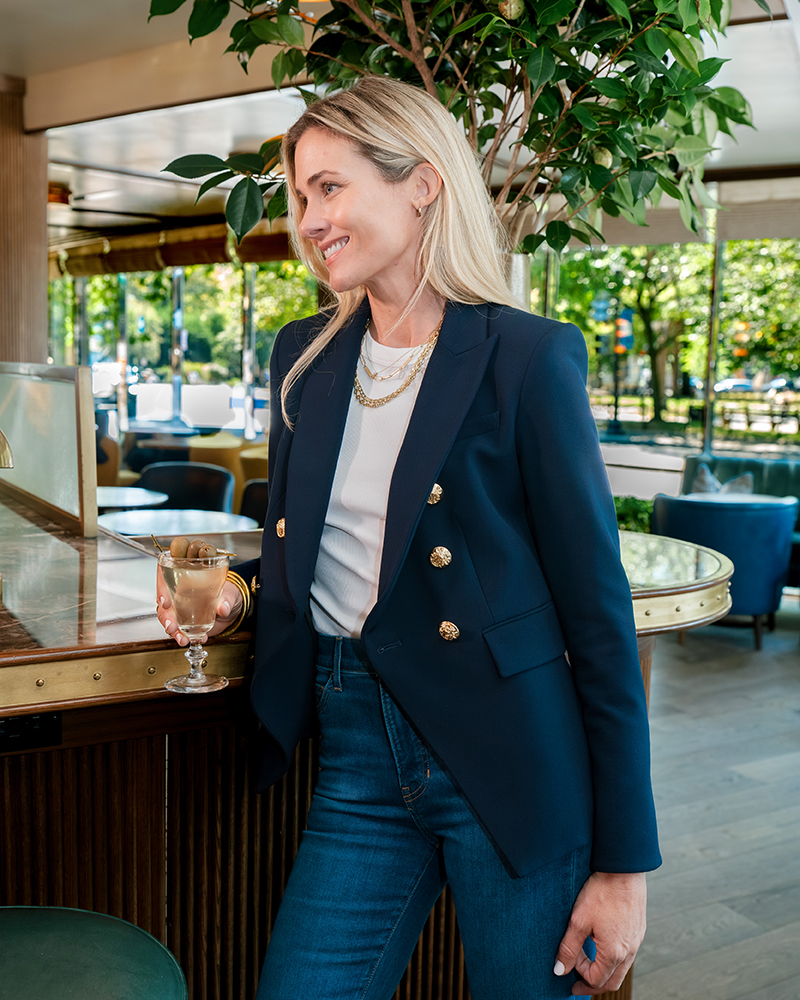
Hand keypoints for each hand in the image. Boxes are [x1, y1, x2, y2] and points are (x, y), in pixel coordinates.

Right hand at [156, 568, 243, 646]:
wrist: (232, 608)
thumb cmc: (227, 593)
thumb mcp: (229, 593)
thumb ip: (226, 600)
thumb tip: (223, 608)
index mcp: (185, 582)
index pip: (165, 583)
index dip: (162, 592)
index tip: (165, 603)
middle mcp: (179, 597)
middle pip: (164, 606)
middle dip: (166, 618)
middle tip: (172, 627)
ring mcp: (182, 612)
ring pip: (169, 621)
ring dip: (174, 632)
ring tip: (183, 639)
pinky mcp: (187, 625)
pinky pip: (181, 632)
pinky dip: (186, 637)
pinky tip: (195, 640)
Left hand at [553, 871, 646, 995]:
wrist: (624, 870)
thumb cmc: (602, 892)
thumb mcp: (579, 920)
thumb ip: (568, 948)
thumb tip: (559, 970)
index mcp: (614, 953)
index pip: (596, 979)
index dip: (578, 974)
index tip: (567, 962)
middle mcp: (629, 952)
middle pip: (611, 982)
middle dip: (593, 984)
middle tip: (577, 981)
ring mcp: (636, 941)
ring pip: (621, 969)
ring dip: (604, 971)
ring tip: (587, 962)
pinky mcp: (638, 930)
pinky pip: (627, 954)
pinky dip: (613, 958)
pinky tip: (602, 945)